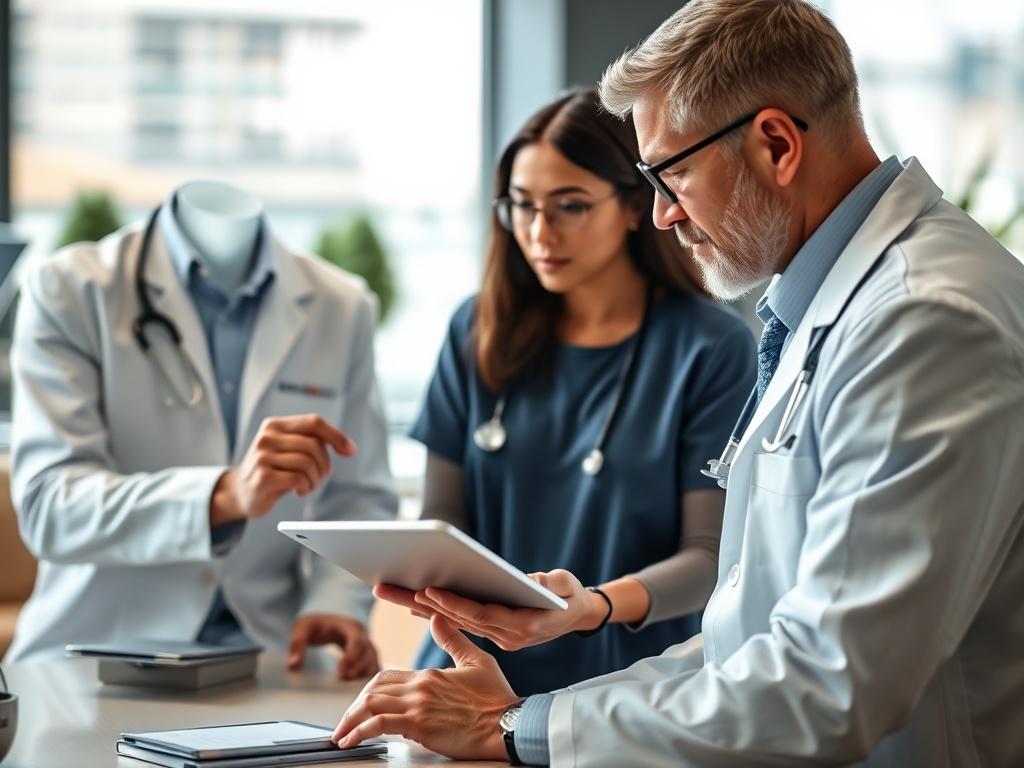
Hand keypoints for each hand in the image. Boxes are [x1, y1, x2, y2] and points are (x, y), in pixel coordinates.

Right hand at [210, 414, 355, 525]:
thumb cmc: (273, 470)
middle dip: (325, 464)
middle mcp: (267, 437)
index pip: (314, 422)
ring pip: (308, 463)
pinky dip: (306, 487)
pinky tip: (299, 490)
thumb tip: (347, 446)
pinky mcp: (263, 477)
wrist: (239, 492)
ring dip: (315, 479)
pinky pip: (298, 479)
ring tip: (308, 485)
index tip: (350, 451)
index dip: (336, 436)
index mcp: (275, 425)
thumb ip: (311, 442)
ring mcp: (262, 456)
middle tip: (321, 476)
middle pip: (314, 445)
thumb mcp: (289, 449)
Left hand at [287, 614, 379, 680]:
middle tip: (343, 680)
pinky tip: (355, 690)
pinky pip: (372, 669)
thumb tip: (293, 665)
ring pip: (373, 662)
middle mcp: (363, 636)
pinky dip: (366, 679)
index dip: (351, 656)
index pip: (357, 640)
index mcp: (350, 626)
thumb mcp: (303, 627)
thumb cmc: (315, 625)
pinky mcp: (366, 658)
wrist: (325, 623)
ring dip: (363, 675)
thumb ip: (297, 643)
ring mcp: (367, 648)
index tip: (340, 672)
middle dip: (358, 668)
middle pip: (368, 653)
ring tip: (347, 686)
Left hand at [332, 615, 517, 760]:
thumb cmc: (496, 698)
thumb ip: (453, 640)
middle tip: (346, 722)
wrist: (507, 722)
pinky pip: (378, 724)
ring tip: (341, 735)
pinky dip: (359, 731)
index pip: (387, 677)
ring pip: (370, 705)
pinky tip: (351, 740)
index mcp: (429, 674)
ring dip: (350, 720)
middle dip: (354, 706)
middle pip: (373, 690)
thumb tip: (438, 618)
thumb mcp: (476, 661)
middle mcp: (419, 686)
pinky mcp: (418, 725)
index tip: (363, 704)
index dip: (369, 691)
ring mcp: (417, 705)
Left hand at [373, 569, 608, 650]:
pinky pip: (459, 623)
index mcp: (523, 628)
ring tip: (391, 589)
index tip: (428, 591)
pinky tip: (414, 601)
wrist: (577, 616)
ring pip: (453, 622)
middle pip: (457, 619)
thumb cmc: (570, 597)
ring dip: (421, 606)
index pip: (481, 615)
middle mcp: (506, 636)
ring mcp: (497, 637)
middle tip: (388, 587)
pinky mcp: (492, 633)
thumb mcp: (566, 586)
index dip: (453, 604)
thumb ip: (550, 584)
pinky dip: (436, 612)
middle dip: (420, 602)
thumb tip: (534, 581)